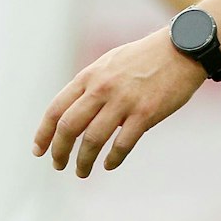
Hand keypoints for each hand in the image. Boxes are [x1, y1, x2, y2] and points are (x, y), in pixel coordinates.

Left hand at [33, 29, 206, 176]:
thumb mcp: (109, 64)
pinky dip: (112, 159)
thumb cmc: (145, 58)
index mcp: (89, 76)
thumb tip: (74, 112)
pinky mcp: (145, 113)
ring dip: (83, 161)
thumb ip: (90, 86)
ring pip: (92, 140)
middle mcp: (101, 88)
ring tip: (82, 172)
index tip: (38, 150)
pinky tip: (109, 164)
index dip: (43, 133)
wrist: (182, 49)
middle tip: (58, 165)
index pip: (56, 109)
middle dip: (59, 151)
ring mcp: (123, 101)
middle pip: (68, 127)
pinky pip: (122, 144)